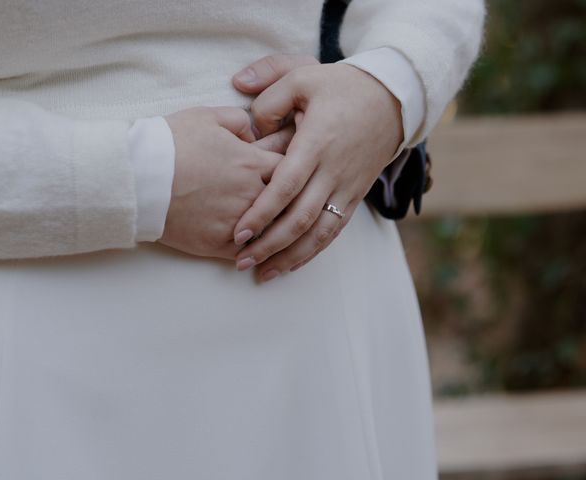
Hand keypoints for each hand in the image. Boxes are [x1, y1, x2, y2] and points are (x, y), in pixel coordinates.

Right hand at [159, 106, 292, 259]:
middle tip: (295, 205)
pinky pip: (247, 252)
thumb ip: (241, 121)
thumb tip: (256, 133)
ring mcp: (236, 221)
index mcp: (253, 163)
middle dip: (291, 203)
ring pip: (270, 231)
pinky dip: (253, 251)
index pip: (293, 169)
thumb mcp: (209, 116)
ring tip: (281, 231)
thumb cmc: (171, 142)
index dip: (295, 170)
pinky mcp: (217, 243)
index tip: (296, 173)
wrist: (138, 175)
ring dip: (275, 229)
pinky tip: (255, 250)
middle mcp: (251, 194)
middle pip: (288, 204)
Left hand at [231, 55, 402, 280]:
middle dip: (270, 244)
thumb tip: (243, 110)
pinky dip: (312, 251)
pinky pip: (334, 231)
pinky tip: (290, 264)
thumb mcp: (303, 75)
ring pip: (319, 233)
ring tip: (262, 274)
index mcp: (317, 142)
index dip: (262, 212)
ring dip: (290, 257)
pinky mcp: (354, 196)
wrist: (392, 99)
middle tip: (240, 260)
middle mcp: (333, 171)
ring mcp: (347, 187)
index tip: (238, 232)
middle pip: (301, 218)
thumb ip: (269, 92)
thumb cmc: (342, 87)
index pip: (287, 186)